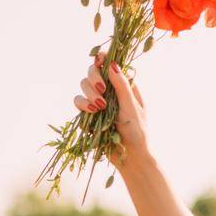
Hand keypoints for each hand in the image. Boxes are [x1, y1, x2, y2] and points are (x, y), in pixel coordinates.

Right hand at [73, 52, 149, 170]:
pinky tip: (92, 112)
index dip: (102, 59)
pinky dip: (83, 105)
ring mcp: (98, 101)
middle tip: (101, 89)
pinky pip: (78, 102)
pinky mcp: (88, 114)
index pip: (110, 65)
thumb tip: (111, 63)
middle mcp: (110, 90)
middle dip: (94, 78)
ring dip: (89, 93)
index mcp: (124, 85)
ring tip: (99, 107)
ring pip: (83, 86)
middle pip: (92, 71)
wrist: (129, 156)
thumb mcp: (132, 107)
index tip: (99, 59)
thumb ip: (121, 86)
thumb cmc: (137, 131)